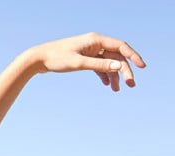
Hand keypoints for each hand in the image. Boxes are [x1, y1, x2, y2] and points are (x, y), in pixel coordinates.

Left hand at [29, 32, 145, 91]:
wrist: (37, 59)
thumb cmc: (56, 59)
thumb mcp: (79, 63)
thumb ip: (99, 65)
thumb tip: (119, 67)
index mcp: (96, 40)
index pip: (121, 47)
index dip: (133, 56)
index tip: (142, 67)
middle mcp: (95, 43)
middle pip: (115, 57)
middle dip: (124, 71)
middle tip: (131, 85)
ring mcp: (89, 50)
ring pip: (107, 63)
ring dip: (113, 76)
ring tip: (116, 90)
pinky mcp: (83, 57)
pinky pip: (98, 66)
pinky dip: (103, 75)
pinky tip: (106, 85)